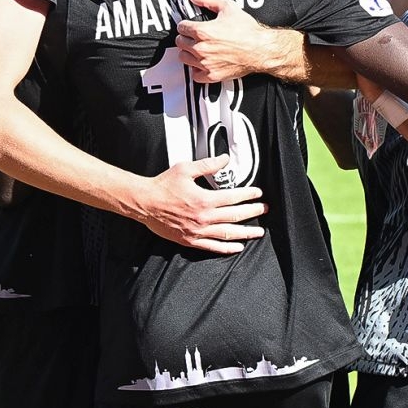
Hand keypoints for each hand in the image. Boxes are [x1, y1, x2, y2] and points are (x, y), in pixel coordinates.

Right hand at [134, 156, 266, 254]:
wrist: (144, 203)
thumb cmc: (162, 186)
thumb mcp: (186, 169)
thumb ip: (208, 165)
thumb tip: (225, 159)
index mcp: (204, 199)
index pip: (234, 197)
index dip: (249, 195)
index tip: (258, 193)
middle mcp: (204, 217)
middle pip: (235, 216)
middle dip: (253, 212)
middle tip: (263, 209)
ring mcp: (198, 231)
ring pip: (228, 233)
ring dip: (246, 232)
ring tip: (258, 231)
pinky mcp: (191, 240)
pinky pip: (213, 247)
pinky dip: (227, 248)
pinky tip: (237, 247)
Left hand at [177, 0, 287, 81]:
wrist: (260, 49)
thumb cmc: (247, 30)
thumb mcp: (228, 7)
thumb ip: (207, 0)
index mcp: (202, 31)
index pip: (181, 27)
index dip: (186, 24)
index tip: (190, 26)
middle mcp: (201, 48)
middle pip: (180, 42)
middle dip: (185, 37)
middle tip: (194, 36)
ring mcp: (205, 63)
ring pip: (184, 58)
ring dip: (188, 52)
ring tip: (197, 48)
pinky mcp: (212, 75)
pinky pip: (195, 75)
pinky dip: (197, 69)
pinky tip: (203, 63)